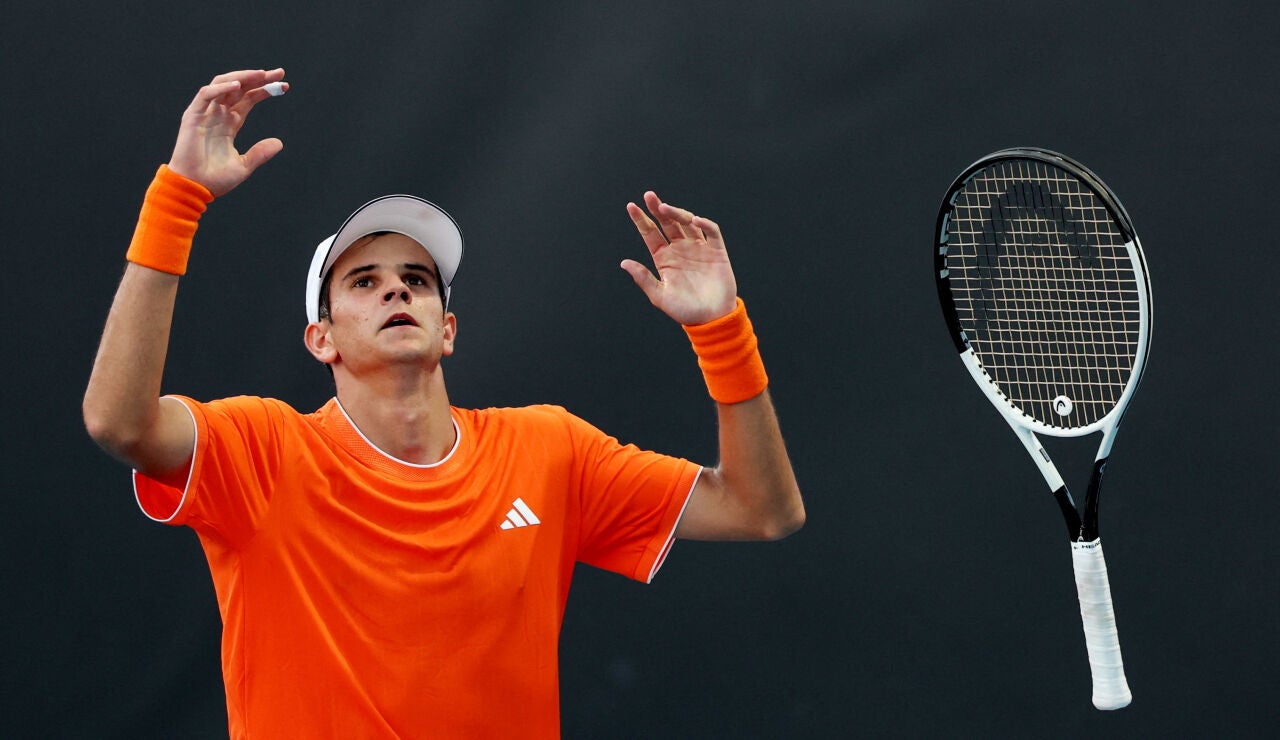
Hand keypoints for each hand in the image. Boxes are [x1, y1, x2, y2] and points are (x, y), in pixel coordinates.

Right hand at [167, 69, 287, 196]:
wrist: (195, 188)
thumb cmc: (215, 180)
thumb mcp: (244, 166)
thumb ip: (260, 153)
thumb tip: (279, 142)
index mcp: (229, 124)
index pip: (248, 99)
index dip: (265, 90)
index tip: (284, 86)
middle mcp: (217, 115)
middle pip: (239, 88)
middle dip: (258, 78)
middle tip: (279, 72)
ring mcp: (205, 114)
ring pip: (223, 85)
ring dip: (242, 77)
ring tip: (262, 74)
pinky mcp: (193, 116)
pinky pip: (206, 95)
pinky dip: (220, 88)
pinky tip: (237, 85)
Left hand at [622, 191, 736, 324]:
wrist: (712, 319)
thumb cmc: (684, 311)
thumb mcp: (660, 296)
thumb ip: (643, 278)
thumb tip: (624, 262)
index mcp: (664, 258)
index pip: (651, 234)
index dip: (641, 220)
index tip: (631, 206)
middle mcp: (680, 249)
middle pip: (667, 223)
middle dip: (658, 209)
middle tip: (649, 196)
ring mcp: (699, 248)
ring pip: (687, 223)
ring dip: (677, 213)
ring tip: (666, 208)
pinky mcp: (716, 251)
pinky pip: (711, 232)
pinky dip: (705, 224)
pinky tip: (695, 221)